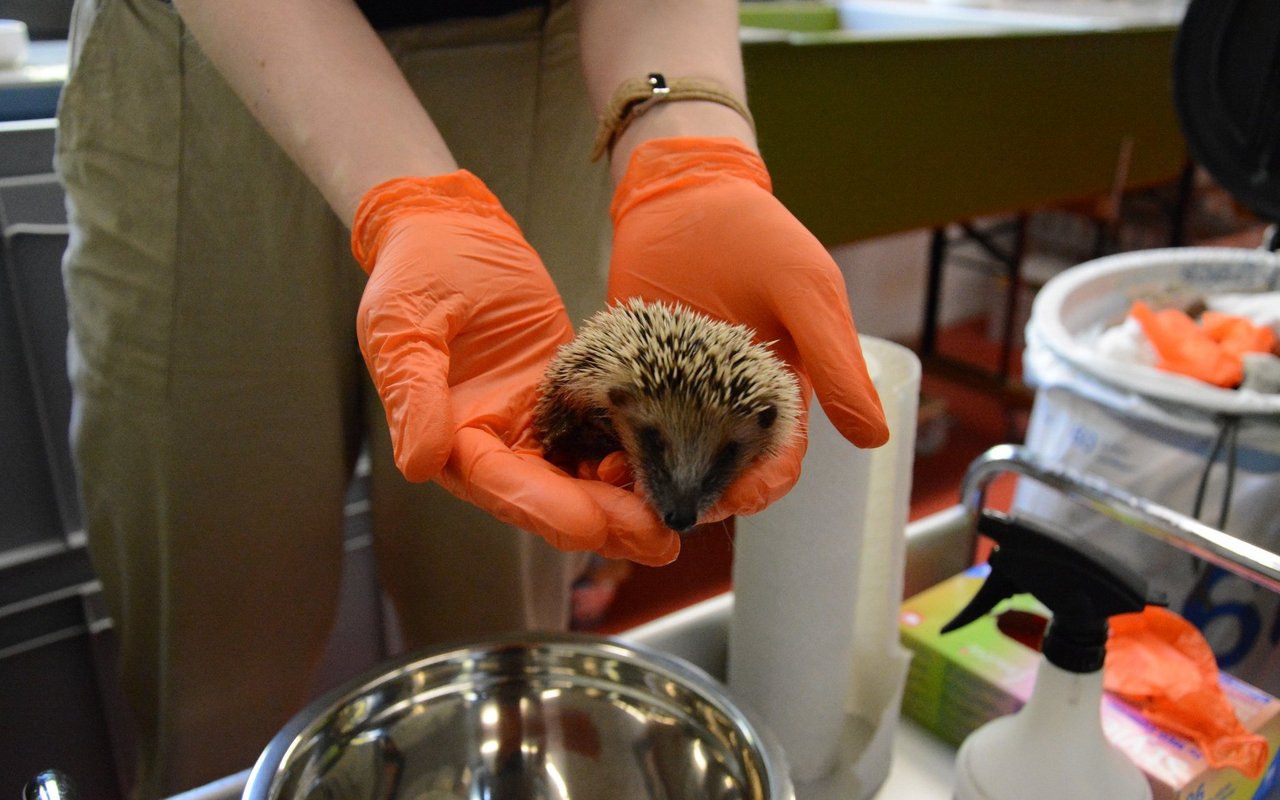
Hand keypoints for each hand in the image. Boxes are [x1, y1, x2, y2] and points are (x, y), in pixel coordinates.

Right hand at [353, 172, 679, 564]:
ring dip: (626, 500)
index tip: (592, 526)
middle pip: (552, 497)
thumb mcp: (404, 327)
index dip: (547, 508)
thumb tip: (419, 464)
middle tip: (659, 538)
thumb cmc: (417, 271)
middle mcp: (496, 442)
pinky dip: (634, 454)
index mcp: (451, 437)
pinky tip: (671, 464)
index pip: (501, 485)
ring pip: (583, 476)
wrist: (451, 225)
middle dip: (604, 521)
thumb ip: (413, 394)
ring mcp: (537, 422)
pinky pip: (603, 435)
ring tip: (676, 514)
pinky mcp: (570, 397)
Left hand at [607, 137, 888, 523]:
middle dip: (692, 494)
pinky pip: (621, 424)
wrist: (683, 191)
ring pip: (664, 460)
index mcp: (776, 397)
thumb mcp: (805, 290)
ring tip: (617, 476)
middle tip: (662, 498)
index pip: (776, 465)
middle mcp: (723, 408)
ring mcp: (672, 396)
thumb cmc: (757, 236)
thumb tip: (876, 439)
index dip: (760, 490)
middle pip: (713, 475)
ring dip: (645, 477)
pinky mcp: (629, 379)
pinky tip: (593, 450)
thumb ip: (835, 361)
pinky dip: (610, 444)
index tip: (736, 499)